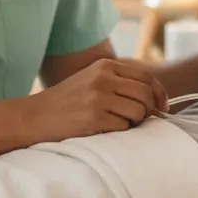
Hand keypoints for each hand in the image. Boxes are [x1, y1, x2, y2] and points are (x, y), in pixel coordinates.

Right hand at [24, 58, 167, 142]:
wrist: (35, 116)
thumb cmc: (67, 102)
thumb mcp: (91, 80)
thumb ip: (119, 83)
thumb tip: (155, 99)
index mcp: (105, 66)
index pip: (146, 77)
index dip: (159, 94)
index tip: (162, 108)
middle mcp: (103, 78)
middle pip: (145, 94)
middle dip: (148, 111)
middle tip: (140, 120)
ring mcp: (98, 97)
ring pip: (138, 112)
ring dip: (133, 122)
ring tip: (115, 124)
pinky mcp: (94, 117)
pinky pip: (123, 127)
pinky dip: (118, 132)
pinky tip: (102, 129)